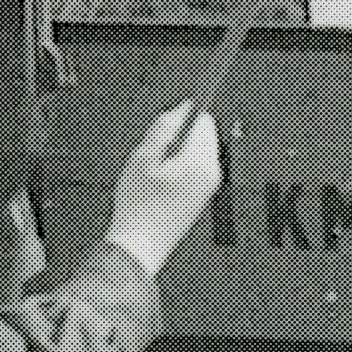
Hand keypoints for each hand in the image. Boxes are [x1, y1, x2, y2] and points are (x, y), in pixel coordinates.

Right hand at [102, 101, 221, 273]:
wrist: (141, 244)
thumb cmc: (139, 205)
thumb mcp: (143, 157)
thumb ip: (165, 127)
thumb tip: (183, 108)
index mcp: (201, 161)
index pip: (203, 119)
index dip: (180, 117)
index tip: (163, 129)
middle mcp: (212, 172)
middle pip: (203, 134)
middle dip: (179, 136)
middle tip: (154, 157)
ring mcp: (210, 184)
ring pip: (197, 150)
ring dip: (177, 152)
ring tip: (156, 174)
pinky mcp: (204, 194)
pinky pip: (195, 166)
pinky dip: (179, 167)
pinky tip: (160, 185)